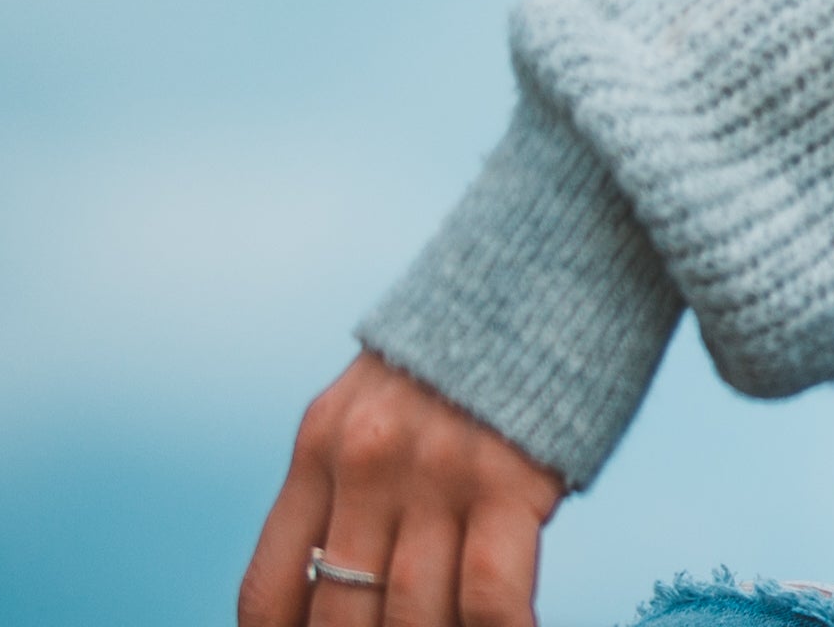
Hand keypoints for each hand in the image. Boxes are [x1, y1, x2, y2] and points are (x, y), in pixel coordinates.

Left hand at [240, 353, 561, 626]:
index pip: (271, 590)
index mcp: (321, 445)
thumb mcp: (386, 393)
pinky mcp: (510, 476)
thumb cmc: (485, 332)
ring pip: (413, 615)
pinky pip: (490, 595)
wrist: (562, 244)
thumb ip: (362, 474)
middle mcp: (364, 465)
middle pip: (343, 615)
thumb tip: (364, 573)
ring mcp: (435, 472)